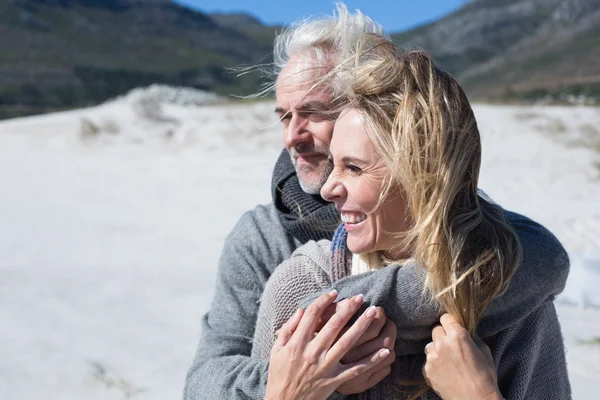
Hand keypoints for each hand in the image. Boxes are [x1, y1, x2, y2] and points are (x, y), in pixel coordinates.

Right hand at [265, 290, 390, 399]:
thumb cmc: (279, 375)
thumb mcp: (277, 350)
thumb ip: (288, 328)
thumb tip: (301, 310)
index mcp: (297, 343)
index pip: (312, 315)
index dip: (324, 301)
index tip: (334, 292)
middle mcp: (312, 352)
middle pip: (333, 325)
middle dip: (348, 309)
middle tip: (360, 297)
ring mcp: (325, 367)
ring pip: (347, 343)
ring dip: (361, 326)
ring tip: (374, 312)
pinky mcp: (334, 380)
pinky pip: (356, 369)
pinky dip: (371, 360)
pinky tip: (384, 350)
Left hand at [422, 313, 502, 399]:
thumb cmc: (484, 377)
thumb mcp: (484, 351)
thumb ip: (472, 337)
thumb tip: (465, 330)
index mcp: (458, 336)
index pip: (446, 317)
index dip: (450, 322)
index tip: (452, 327)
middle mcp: (442, 343)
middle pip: (436, 330)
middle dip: (443, 335)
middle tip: (452, 346)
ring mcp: (433, 357)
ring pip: (430, 345)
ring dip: (437, 350)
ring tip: (448, 361)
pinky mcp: (427, 369)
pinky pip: (427, 360)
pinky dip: (434, 363)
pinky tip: (444, 371)